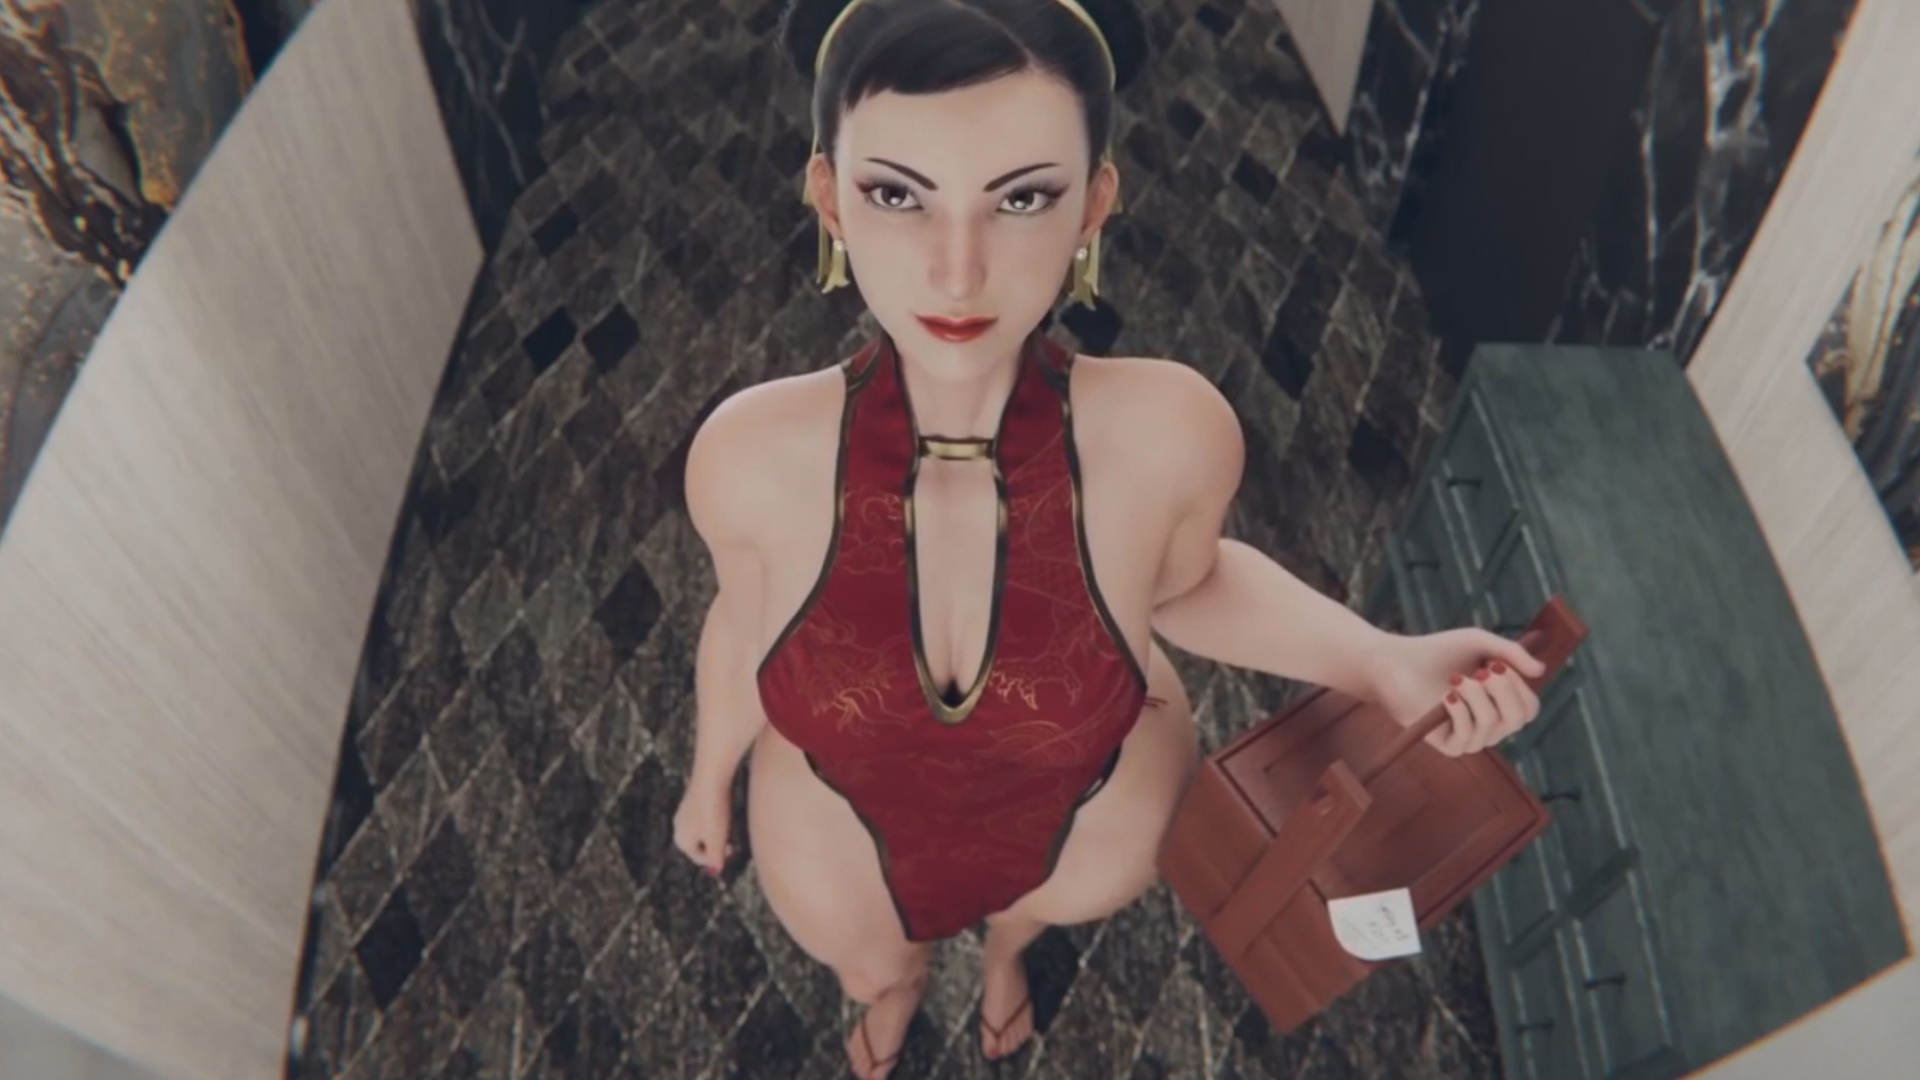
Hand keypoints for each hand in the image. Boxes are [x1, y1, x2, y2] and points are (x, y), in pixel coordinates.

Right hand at [671, 775, 734, 875]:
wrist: (711, 776)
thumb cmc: (714, 811)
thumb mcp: (717, 839)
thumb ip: (715, 858)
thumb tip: (715, 871)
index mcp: (681, 840)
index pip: (699, 857)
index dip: (717, 858)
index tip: (732, 850)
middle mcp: (678, 826)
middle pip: (699, 843)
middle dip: (715, 844)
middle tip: (731, 840)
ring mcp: (683, 811)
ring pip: (702, 828)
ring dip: (716, 831)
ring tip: (728, 823)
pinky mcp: (692, 797)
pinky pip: (703, 815)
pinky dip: (714, 817)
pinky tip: (724, 809)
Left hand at [1365, 628, 1546, 755]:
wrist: (1394, 663)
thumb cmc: (1437, 651)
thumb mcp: (1479, 642)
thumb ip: (1510, 652)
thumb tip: (1540, 670)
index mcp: (1499, 701)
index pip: (1529, 708)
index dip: (1520, 688)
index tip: (1498, 664)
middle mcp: (1489, 723)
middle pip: (1518, 719)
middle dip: (1504, 691)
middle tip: (1483, 671)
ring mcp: (1469, 736)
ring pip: (1492, 725)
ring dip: (1477, 697)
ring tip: (1456, 679)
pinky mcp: (1448, 745)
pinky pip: (1468, 737)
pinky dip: (1460, 713)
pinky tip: (1446, 697)